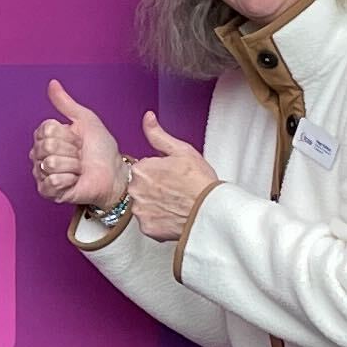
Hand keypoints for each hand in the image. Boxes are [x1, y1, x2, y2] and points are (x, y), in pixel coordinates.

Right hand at [30, 76, 122, 210]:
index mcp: (47, 136)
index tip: (78, 139)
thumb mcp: (86, 120)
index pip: (46, 129)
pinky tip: (75, 179)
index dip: (67, 134)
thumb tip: (53, 84)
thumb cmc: (101, 149)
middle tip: (80, 154)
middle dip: (71, 150)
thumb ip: (66, 103)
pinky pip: (52, 181)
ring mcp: (43, 173)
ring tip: (79, 168)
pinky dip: (69, 179)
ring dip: (72, 165)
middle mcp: (41, 154)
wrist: (113, 173)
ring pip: (50, 163)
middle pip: (48, 146)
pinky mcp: (48, 191)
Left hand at [125, 112, 218, 243]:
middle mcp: (135, 190)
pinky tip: (172, 215)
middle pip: (140, 187)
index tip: (172, 177)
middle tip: (174, 191)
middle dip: (154, 188)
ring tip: (174, 204)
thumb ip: (158, 135)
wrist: (211, 211)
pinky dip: (158, 220)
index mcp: (141, 169)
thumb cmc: (200, 181)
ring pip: (143, 205)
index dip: (159, 172)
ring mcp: (140, 211)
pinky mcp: (146, 228)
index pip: (143, 169)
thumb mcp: (181, 150)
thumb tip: (148, 118)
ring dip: (155, 205)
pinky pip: (149, 222)